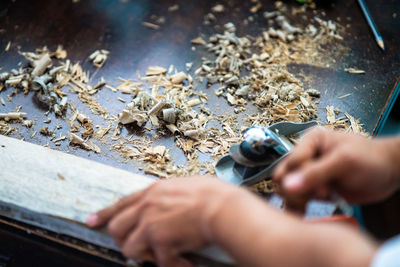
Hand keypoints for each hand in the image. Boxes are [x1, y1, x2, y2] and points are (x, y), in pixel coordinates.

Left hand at [86, 176, 235, 266]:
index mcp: (153, 192)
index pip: (121, 203)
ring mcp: (151, 223)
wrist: (223, 208)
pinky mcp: (160, 240)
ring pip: (129, 248)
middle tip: (139, 247)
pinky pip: (160, 263)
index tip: (91, 221)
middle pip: (117, 228)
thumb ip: (166, 197)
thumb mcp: (183, 186)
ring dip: (147, 256)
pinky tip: (186, 263)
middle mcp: (147, 206)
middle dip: (124, 240)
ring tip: (165, 255)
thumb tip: (164, 207)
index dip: (104, 214)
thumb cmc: (212, 196)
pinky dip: (173, 265)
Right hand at [273, 128, 399, 210]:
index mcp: (310, 142)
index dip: (302, 179)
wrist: (388, 173)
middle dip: (297, 190)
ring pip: (286, 190)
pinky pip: (295, 199)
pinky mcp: (312, 189)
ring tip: (320, 202)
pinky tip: (304, 213)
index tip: (324, 191)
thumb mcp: (343, 162)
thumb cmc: (370, 159)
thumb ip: (315, 173)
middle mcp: (305, 156)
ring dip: (299, 200)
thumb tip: (286, 186)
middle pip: (282, 177)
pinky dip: (297, 208)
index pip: (291, 163)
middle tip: (322, 195)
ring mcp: (307, 174)